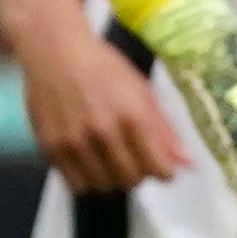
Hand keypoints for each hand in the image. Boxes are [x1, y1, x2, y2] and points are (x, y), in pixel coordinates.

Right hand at [19, 18, 185, 193]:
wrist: (56, 53)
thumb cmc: (103, 68)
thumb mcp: (142, 91)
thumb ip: (164, 130)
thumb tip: (185, 162)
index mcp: (133, 114)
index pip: (156, 166)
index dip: (165, 173)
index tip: (165, 171)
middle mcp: (103, 130)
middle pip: (131, 179)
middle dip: (140, 175)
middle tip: (137, 163)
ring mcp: (74, 141)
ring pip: (104, 185)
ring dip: (114, 179)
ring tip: (113, 161)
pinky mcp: (51, 147)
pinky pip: (76, 183)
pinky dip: (88, 179)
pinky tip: (91, 162)